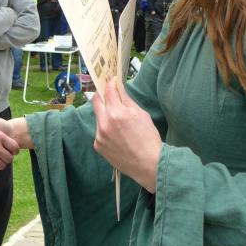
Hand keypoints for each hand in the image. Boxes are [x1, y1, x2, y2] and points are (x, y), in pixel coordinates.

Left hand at [92, 77, 161, 192]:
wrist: (149, 164)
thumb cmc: (149, 138)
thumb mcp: (141, 114)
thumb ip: (126, 99)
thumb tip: (118, 87)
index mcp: (117, 113)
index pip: (108, 91)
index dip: (110, 83)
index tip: (112, 81)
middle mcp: (104, 123)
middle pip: (96, 101)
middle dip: (102, 96)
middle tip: (109, 95)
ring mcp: (99, 135)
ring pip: (98, 117)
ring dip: (105, 114)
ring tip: (118, 121)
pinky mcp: (98, 146)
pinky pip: (99, 131)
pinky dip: (105, 129)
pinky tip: (117, 135)